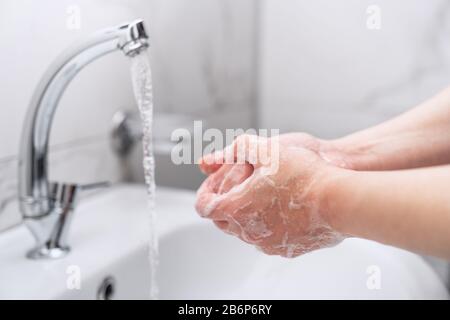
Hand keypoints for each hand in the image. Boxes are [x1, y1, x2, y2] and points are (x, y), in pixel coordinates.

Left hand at [195, 134, 346, 257]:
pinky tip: (283, 209)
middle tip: (235, 189)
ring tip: (261, 196)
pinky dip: (269, 225)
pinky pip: (269, 238)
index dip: (204, 194)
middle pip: (223, 222)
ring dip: (247, 215)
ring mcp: (268, 244)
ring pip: (246, 231)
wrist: (340, 200)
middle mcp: (249, 232)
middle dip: (224, 205)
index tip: (210, 187)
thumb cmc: (304, 175)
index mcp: (237, 208)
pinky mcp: (287, 250)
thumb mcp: (267, 150)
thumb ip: (238, 149)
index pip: (205, 207)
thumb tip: (216, 156)